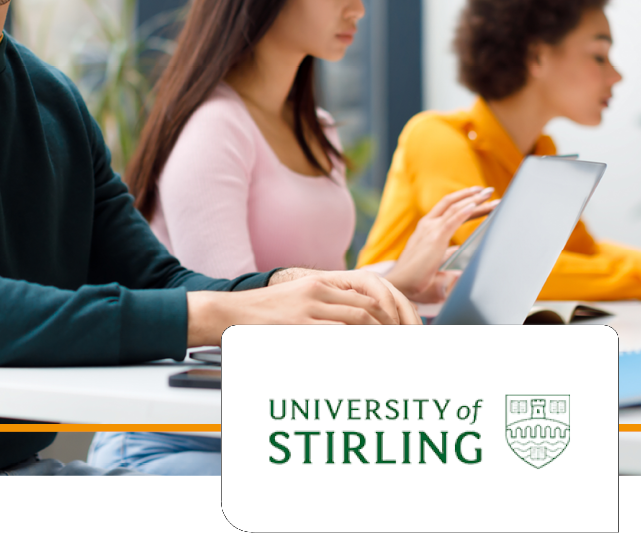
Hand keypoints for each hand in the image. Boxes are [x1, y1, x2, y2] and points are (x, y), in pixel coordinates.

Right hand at [186, 269, 419, 345]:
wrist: (229, 313)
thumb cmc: (266, 314)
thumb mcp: (301, 299)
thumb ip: (331, 306)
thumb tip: (366, 325)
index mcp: (323, 281)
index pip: (374, 288)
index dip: (399, 308)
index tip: (412, 329)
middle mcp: (319, 290)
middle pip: (371, 308)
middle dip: (395, 330)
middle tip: (409, 349)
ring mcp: (308, 307)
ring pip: (359, 321)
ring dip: (381, 340)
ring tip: (394, 358)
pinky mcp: (298, 325)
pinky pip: (337, 337)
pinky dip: (357, 348)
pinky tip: (367, 360)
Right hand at [384, 186, 498, 303]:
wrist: (400, 284)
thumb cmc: (415, 277)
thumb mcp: (433, 261)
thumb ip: (444, 254)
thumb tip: (456, 250)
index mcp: (426, 229)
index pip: (448, 209)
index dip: (464, 201)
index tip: (479, 198)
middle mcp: (427, 225)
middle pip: (452, 203)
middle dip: (471, 195)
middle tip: (489, 190)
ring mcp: (430, 229)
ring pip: (455, 208)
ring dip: (474, 200)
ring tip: (489, 194)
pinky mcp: (435, 238)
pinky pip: (453, 220)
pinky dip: (465, 211)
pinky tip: (476, 205)